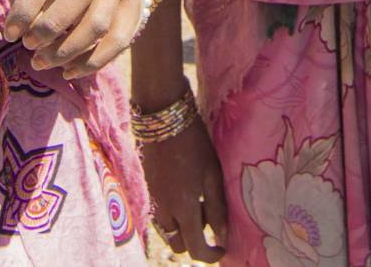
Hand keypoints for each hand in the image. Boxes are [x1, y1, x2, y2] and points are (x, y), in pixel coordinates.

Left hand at [2, 0, 143, 78]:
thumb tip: (15, 23)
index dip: (28, 5)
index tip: (11, 33)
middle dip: (50, 27)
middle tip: (29, 46)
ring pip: (99, 22)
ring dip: (67, 50)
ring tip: (42, 62)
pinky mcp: (134, 6)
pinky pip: (118, 40)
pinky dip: (92, 62)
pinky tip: (69, 71)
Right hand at [141, 113, 228, 260]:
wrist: (162, 117)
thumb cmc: (194, 142)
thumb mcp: (213, 174)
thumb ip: (217, 208)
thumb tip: (221, 236)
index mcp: (182, 207)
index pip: (195, 248)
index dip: (210, 254)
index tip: (222, 248)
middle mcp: (163, 209)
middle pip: (177, 243)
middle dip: (194, 241)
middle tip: (210, 219)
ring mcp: (152, 199)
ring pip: (167, 230)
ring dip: (183, 227)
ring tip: (199, 201)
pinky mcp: (147, 188)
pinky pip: (160, 214)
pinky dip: (173, 214)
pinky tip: (186, 191)